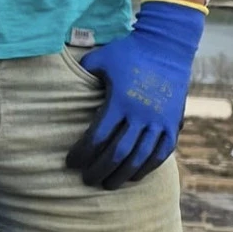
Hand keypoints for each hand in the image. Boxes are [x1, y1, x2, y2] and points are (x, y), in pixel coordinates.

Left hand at [65, 0, 205, 189]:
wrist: (167, 46)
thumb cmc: (127, 52)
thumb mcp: (100, 58)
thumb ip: (81, 73)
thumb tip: (58, 83)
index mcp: (120, 101)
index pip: (97, 137)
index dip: (83, 154)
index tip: (71, 163)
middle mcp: (141, 114)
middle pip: (118, 153)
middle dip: (100, 170)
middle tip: (87, 180)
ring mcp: (160, 120)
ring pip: (140, 157)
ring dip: (123, 175)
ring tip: (108, 185)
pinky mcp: (173, 123)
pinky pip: (162, 152)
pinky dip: (147, 167)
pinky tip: (134, 176)